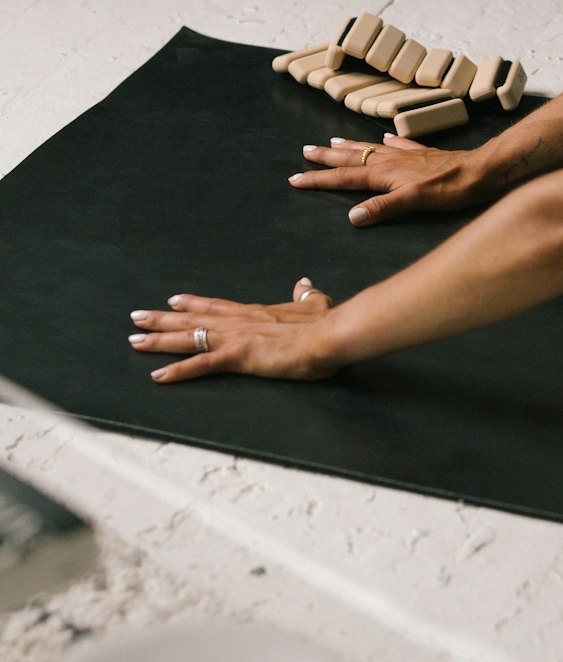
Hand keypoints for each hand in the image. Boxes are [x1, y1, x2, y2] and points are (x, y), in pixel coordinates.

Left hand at [129, 277, 336, 383]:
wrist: (329, 335)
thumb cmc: (325, 324)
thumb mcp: (315, 306)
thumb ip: (305, 297)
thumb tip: (304, 284)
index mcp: (256, 313)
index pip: (217, 306)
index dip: (194, 304)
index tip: (173, 300)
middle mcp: (238, 322)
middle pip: (193, 319)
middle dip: (162, 319)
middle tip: (137, 316)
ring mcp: (235, 338)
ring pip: (188, 338)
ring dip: (159, 339)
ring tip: (134, 339)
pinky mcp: (237, 357)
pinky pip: (200, 364)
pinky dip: (177, 371)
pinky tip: (157, 376)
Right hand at [287, 134, 489, 226]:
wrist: (481, 170)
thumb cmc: (450, 188)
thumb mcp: (415, 201)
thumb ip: (383, 207)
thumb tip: (352, 216)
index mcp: (385, 173)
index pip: (344, 178)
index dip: (319, 180)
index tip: (295, 179)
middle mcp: (391, 160)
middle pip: (352, 158)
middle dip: (326, 158)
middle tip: (305, 152)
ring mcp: (407, 155)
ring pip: (370, 148)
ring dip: (349, 146)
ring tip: (331, 142)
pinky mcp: (423, 154)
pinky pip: (399, 145)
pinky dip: (387, 141)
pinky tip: (384, 137)